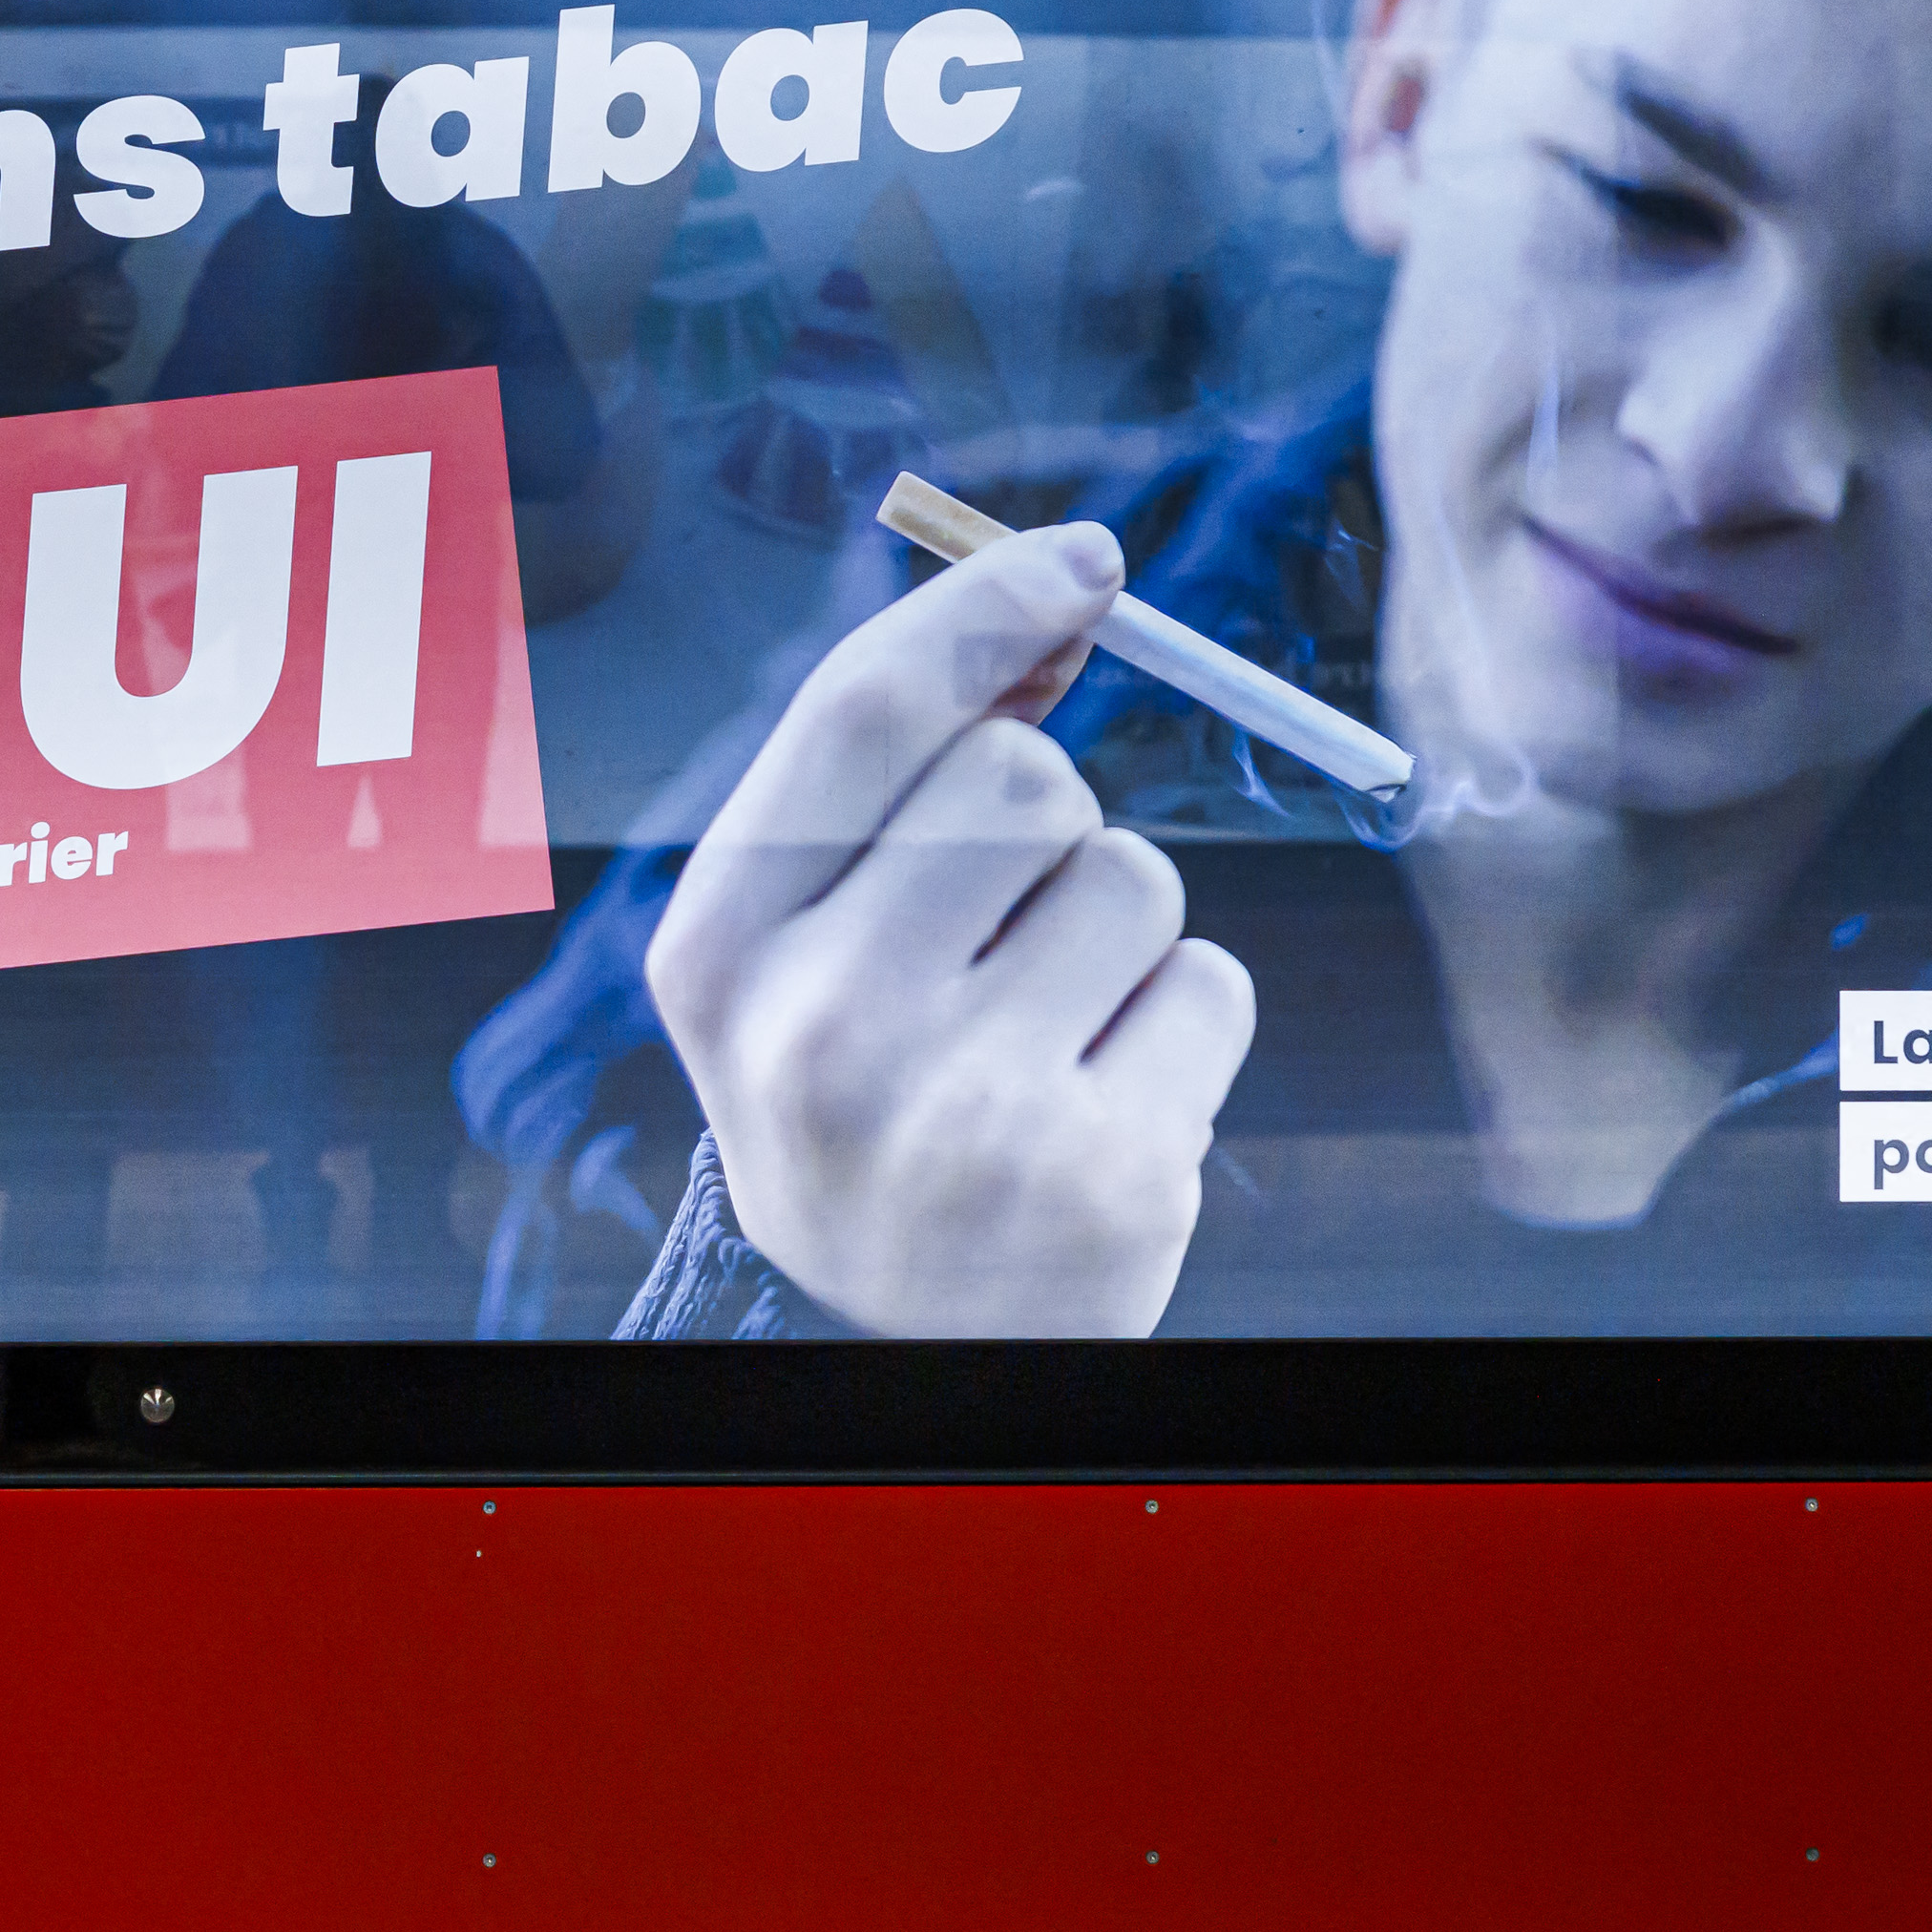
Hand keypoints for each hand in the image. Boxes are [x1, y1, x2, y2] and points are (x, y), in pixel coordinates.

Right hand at [645, 521, 1257, 1337]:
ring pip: (1134, 874)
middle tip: (1000, 940)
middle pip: (1020, 779)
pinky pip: (1212, 984)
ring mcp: (970, 1112)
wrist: (910, 1371)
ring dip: (1119, 934)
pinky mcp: (1108, 1175)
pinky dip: (1182, 1029)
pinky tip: (1104, 1108)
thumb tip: (1051, 606)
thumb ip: (890, 792)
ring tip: (1046, 1041)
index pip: (864, 714)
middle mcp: (825, 1032)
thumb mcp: (805, 962)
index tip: (1081, 560)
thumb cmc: (868, 1119)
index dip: (983, 609)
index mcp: (718, 959)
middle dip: (1046, 827)